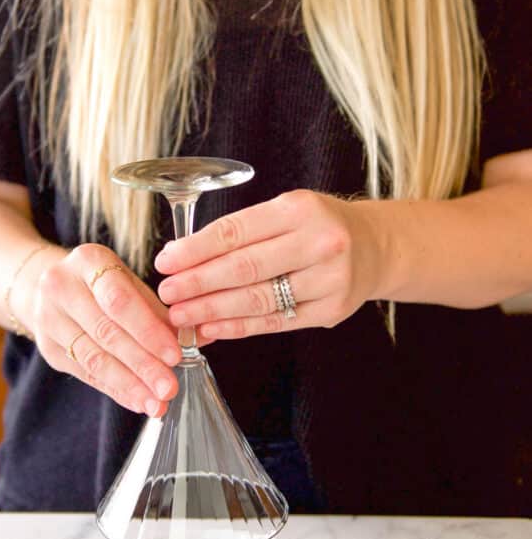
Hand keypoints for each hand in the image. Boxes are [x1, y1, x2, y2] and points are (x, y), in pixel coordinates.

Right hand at [30, 244, 183, 415]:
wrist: (50, 286)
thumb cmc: (104, 283)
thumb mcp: (130, 283)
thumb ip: (162, 311)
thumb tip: (201, 336)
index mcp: (88, 260)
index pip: (119, 300)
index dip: (147, 330)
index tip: (175, 355)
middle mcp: (61, 286)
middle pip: (106, 332)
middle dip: (142, 364)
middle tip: (170, 387)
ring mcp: (49, 319)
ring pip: (94, 358)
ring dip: (130, 384)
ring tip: (157, 402)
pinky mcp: (48, 348)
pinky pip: (86, 374)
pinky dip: (116, 390)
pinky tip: (138, 401)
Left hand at [154, 190, 386, 337]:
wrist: (373, 247)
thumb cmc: (315, 226)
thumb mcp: (284, 211)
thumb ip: (240, 232)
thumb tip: (181, 258)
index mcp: (300, 209)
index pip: (236, 231)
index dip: (195, 249)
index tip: (165, 262)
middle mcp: (319, 242)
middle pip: (245, 268)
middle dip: (198, 283)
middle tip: (167, 294)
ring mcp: (329, 279)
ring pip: (258, 299)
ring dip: (213, 310)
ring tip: (182, 316)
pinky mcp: (331, 311)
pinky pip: (275, 322)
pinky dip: (239, 327)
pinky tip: (211, 329)